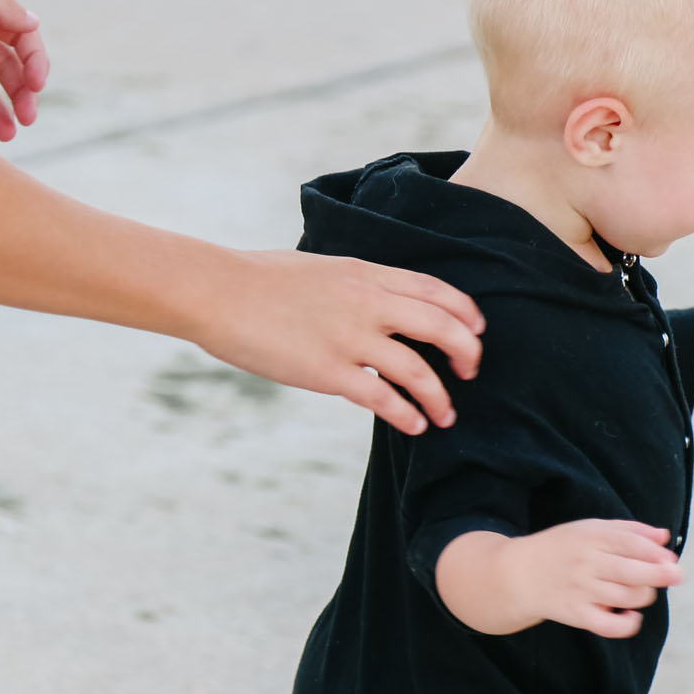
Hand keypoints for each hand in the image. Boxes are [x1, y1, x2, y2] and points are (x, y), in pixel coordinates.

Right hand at [197, 249, 484, 431]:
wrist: (217, 292)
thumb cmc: (259, 279)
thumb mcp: (320, 268)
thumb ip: (353, 284)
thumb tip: (369, 300)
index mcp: (366, 274)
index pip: (436, 290)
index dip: (466, 312)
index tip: (476, 330)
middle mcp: (367, 303)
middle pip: (443, 327)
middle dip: (468, 353)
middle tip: (471, 372)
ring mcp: (349, 338)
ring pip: (419, 369)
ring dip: (440, 396)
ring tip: (445, 415)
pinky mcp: (327, 371)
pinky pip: (382, 397)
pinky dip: (406, 414)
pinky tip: (413, 425)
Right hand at [437, 520, 681, 637]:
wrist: (516, 575)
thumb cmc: (561, 548)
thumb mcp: (589, 529)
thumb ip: (629, 530)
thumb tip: (665, 538)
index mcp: (590, 537)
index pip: (631, 543)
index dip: (657, 552)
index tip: (671, 559)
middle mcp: (585, 563)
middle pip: (634, 572)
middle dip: (664, 575)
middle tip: (676, 576)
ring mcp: (580, 590)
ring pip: (628, 597)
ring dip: (645, 595)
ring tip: (640, 591)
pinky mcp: (575, 615)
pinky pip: (610, 626)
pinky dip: (628, 624)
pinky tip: (630, 615)